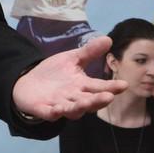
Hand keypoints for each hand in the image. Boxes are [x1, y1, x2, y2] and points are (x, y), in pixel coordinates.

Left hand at [12, 36, 126, 120]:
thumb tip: (108, 38)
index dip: (111, 87)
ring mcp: (60, 105)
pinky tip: (58, 109)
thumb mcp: (71, 59)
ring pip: (73, 110)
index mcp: (83, 86)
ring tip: (86, 103)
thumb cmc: (55, 73)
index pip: (100, 87)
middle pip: (89, 101)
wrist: (29, 84)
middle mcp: (75, 98)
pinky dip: (55, 112)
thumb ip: (89, 52)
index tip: (124, 84)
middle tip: (109, 96)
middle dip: (99, 100)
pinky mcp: (45, 110)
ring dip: (80, 107)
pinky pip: (51, 114)